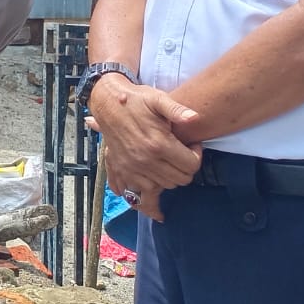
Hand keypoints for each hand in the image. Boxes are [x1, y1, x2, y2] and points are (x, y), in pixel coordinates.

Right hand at [86, 76, 201, 219]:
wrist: (107, 102)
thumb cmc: (135, 100)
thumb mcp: (158, 99)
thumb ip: (177, 110)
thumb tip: (195, 117)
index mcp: (158, 145)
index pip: (191, 165)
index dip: (197, 155)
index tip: (191, 145)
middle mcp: (145, 161)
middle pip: (180, 180)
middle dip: (186, 168)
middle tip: (181, 153)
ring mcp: (131, 169)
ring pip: (164, 187)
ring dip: (170, 179)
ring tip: (168, 163)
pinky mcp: (121, 172)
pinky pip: (137, 196)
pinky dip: (148, 200)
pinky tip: (156, 204)